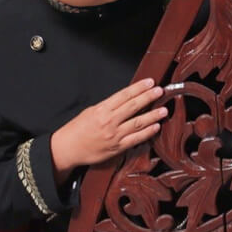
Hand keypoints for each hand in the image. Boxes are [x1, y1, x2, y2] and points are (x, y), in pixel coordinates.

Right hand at [50, 78, 167, 179]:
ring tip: (163, 110)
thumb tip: (126, 100)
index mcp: (102, 110)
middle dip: (148, 97)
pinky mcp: (117, 147)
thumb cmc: (77, 129)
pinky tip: (156, 126)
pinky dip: (147, 132)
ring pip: (137, 123)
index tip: (150, 82)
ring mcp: (114, 135)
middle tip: (160, 91)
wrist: (67, 148)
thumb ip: (108, 106)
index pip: (124, 95)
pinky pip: (136, 139)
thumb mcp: (90, 111)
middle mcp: (109, 121)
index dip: (138, 88)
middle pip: (133, 106)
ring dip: (152, 115)